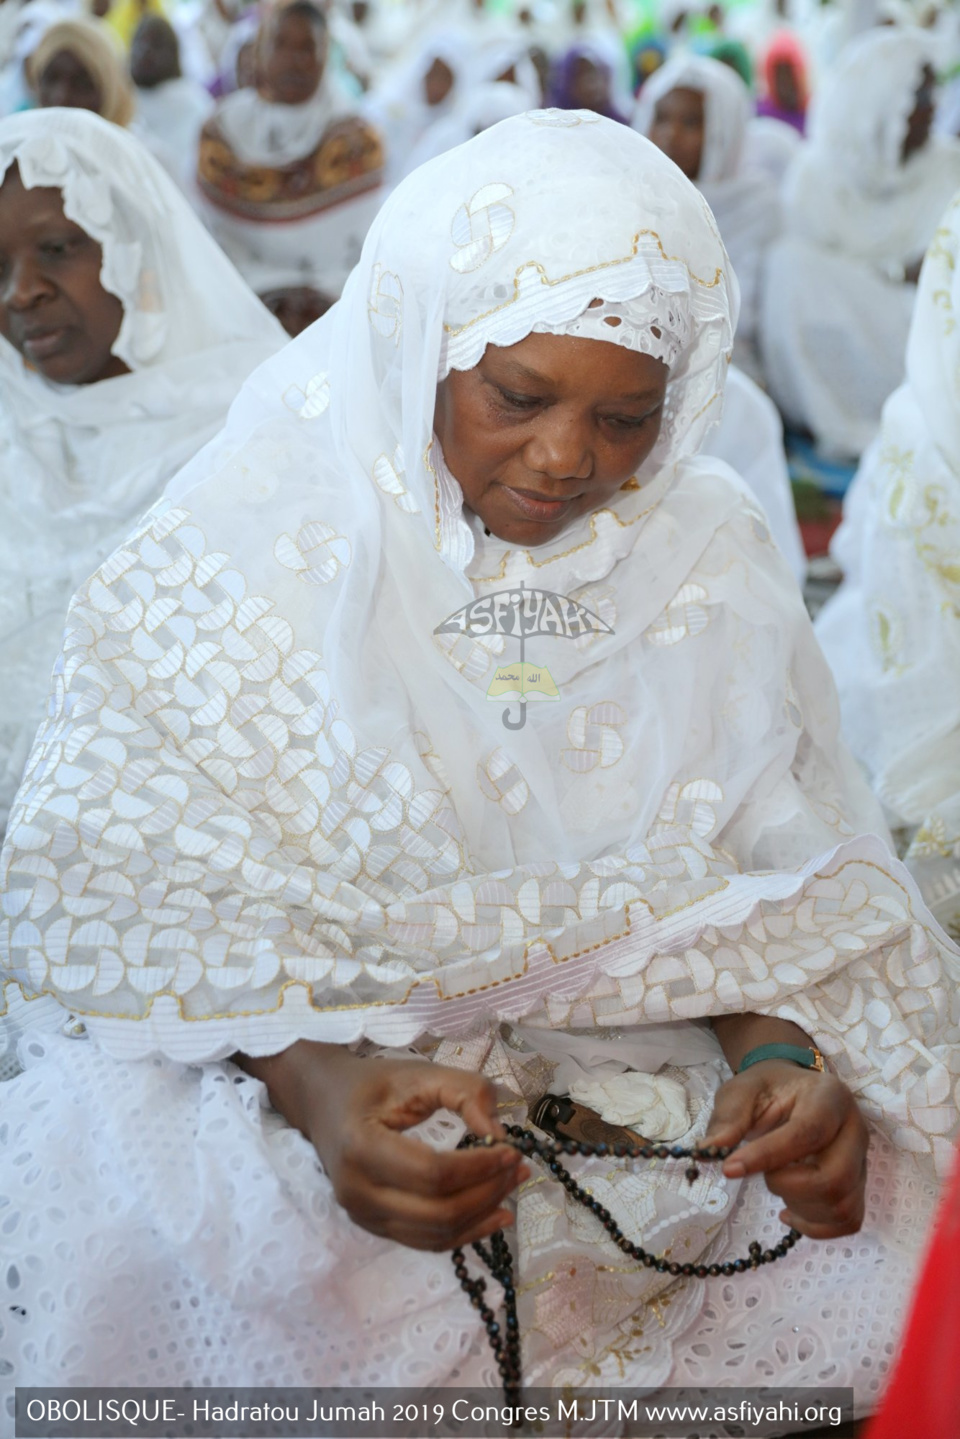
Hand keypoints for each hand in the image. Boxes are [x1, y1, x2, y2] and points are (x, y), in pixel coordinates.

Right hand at [249, 1043, 528, 1251]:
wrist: (323, 1101)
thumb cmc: (372, 1084)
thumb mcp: (418, 1073)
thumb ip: (465, 1091)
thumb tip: (499, 1133)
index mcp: (362, 1148)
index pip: (433, 1174)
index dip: (479, 1167)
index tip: (511, 1149)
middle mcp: (357, 1191)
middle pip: (438, 1212)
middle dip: (488, 1193)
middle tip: (519, 1168)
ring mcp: (362, 1215)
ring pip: (434, 1235)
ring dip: (481, 1216)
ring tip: (512, 1187)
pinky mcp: (373, 1226)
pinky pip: (425, 1240)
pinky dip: (463, 1233)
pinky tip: (494, 1217)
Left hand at [703, 1061, 868, 1238]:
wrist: (792, 1092)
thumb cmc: (767, 1090)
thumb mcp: (741, 1091)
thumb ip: (728, 1119)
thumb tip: (707, 1152)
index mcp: (830, 1097)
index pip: (808, 1133)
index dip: (768, 1156)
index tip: (730, 1169)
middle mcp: (855, 1130)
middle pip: (835, 1178)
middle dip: (787, 1185)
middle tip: (765, 1172)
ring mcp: (861, 1161)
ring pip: (841, 1205)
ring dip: (799, 1206)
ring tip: (778, 1183)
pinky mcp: (858, 1185)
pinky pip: (847, 1220)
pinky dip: (814, 1226)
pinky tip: (789, 1210)